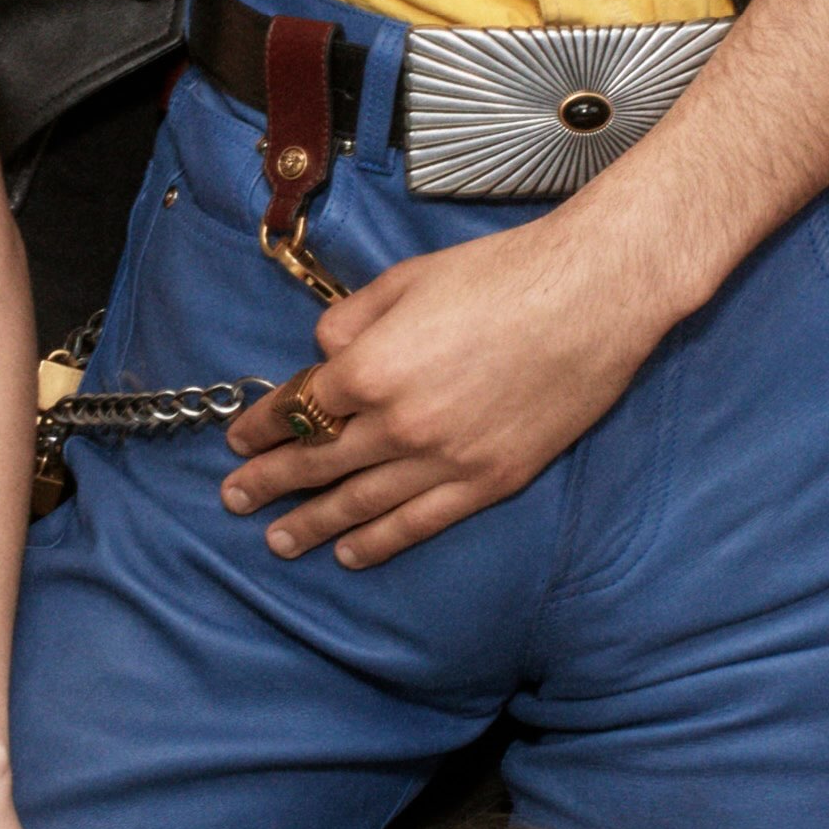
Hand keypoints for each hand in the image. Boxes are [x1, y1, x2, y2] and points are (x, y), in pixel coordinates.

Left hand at [214, 204, 675, 570]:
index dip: (261, 426)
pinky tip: (350, 554)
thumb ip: (352, 318)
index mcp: (372, 367)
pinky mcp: (488, 481)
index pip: (297, 408)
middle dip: (268, 483)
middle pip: (316, 462)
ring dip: (312, 525)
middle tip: (235, 500)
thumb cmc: (503, 274)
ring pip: (360, 503)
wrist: (592, 297)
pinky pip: (419, 523)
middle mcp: (398, 423)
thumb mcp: (407, 278)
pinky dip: (379, 542)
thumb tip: (323, 352)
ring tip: (278, 541)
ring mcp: (445, 459)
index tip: (239, 441)